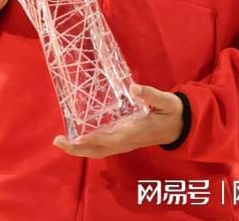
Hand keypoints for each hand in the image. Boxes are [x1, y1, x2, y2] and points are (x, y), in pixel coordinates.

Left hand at [53, 84, 183, 158]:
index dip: (93, 140)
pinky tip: (77, 137)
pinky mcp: (123, 139)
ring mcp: (124, 142)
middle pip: (99, 150)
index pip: (111, 140)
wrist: (180, 125)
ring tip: (61, 141)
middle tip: (58, 141)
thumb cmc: (172, 112)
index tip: (76, 138)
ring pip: (99, 150)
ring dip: (79, 148)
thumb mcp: (165, 101)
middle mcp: (126, 141)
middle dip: (78, 148)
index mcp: (135, 132)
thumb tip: (133, 88)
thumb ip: (151, 95)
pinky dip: (88, 145)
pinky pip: (102, 146)